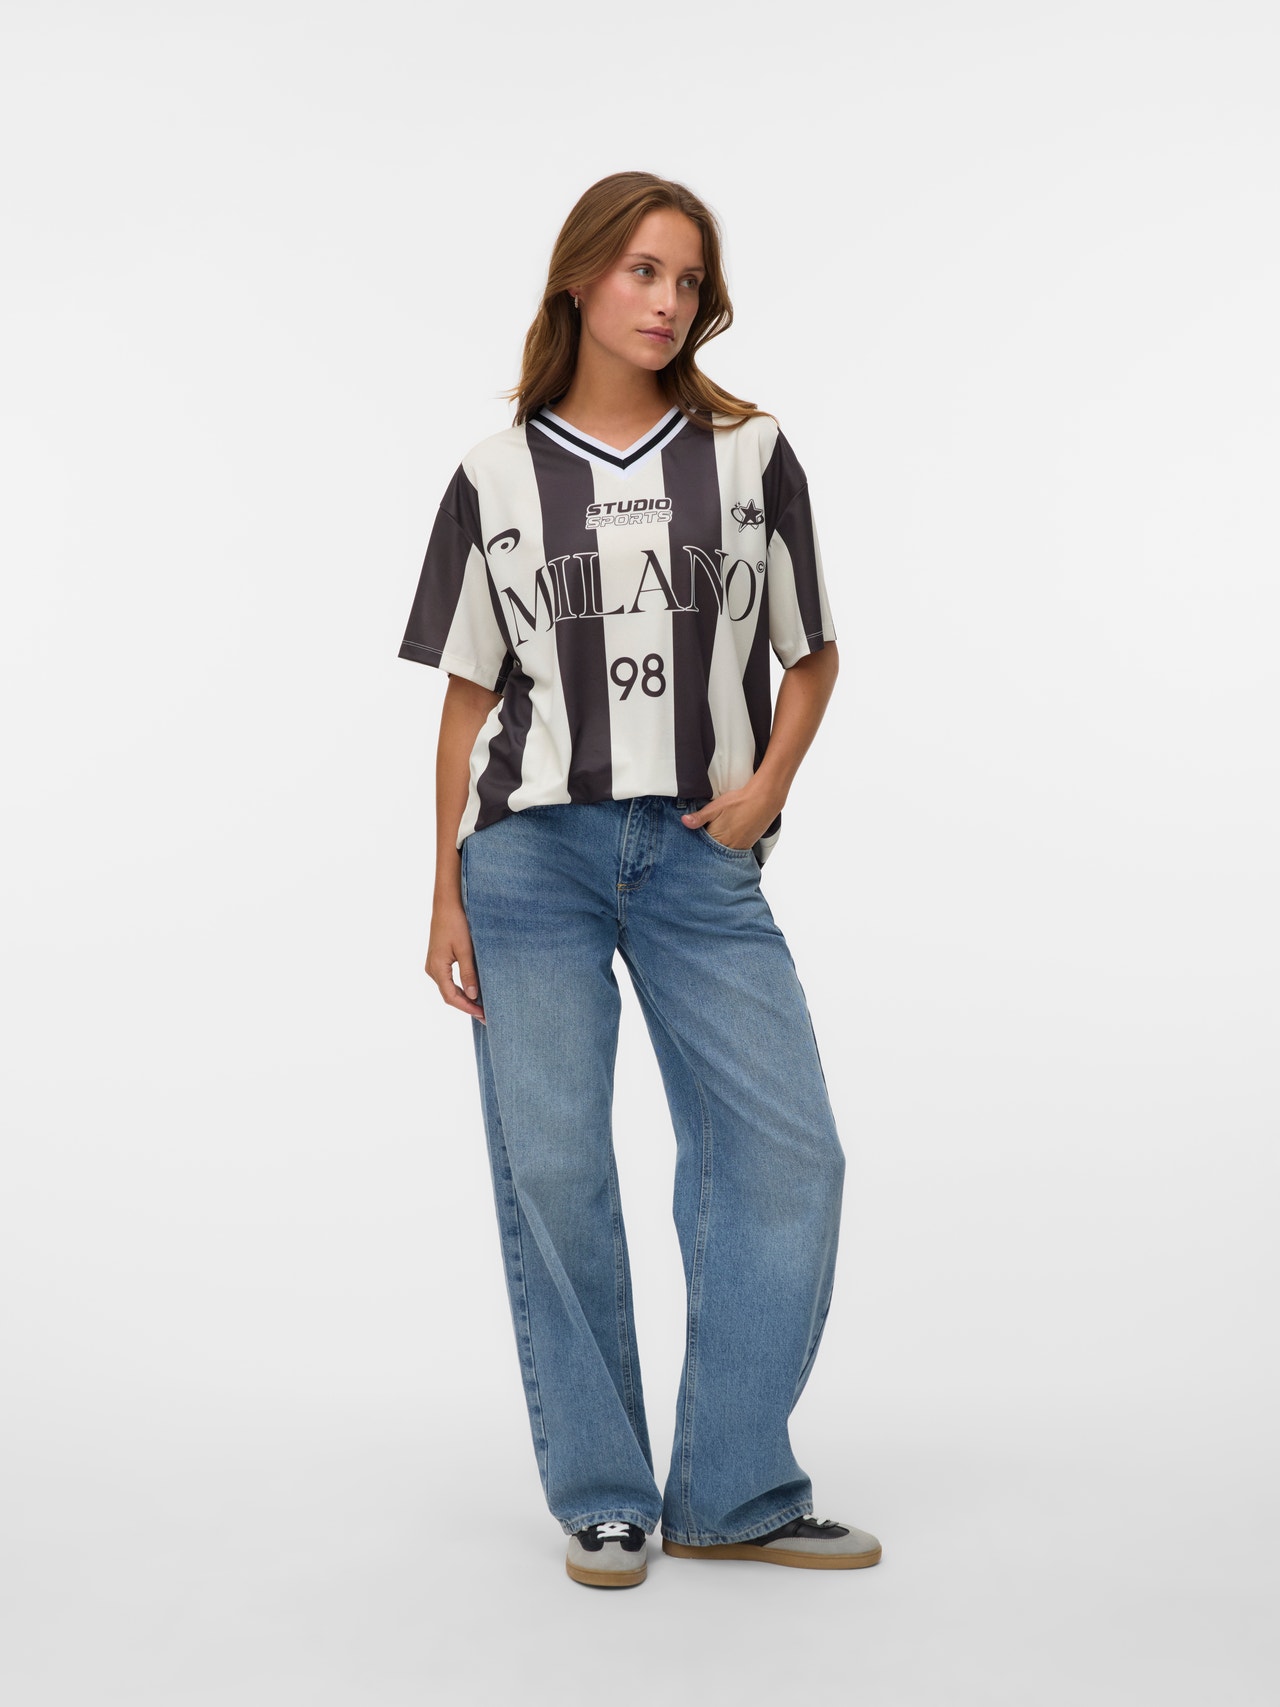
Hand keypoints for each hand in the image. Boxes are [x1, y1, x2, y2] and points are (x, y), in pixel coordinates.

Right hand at [426, 898, 485, 1022]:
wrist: (447, 903)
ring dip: (464, 997)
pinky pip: (449, 979)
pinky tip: (474, 989)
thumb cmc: (456, 923)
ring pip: (449, 988)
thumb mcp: (465, 950)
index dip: (467, 1008)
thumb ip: (468, 974)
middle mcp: (432, 969)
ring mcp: (434, 964)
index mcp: (437, 968)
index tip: (483, 1014)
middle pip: (449, 995)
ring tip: (482, 1005)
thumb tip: (473, 995)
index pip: (451, 997)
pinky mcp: (439, 959)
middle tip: (486, 1014)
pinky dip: (461, 986)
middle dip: (467, 1005)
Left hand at [681, 783, 780, 851]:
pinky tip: (726, 839)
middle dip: (705, 848)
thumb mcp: (715, 807)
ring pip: (722, 853)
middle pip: (711, 852)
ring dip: (717, 848)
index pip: (700, 848)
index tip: (689, 842)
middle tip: (702, 840)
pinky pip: (733, 852)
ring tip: (716, 838)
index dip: (694, 844)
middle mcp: (728, 848)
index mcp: (717, 839)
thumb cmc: (739, 802)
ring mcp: (738, 849)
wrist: (763, 800)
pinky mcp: (747, 846)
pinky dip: (727, 848)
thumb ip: (699, 817)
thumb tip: (684, 822)